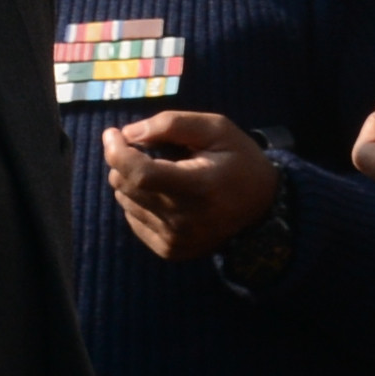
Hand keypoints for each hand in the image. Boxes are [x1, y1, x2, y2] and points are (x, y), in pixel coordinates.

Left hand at [103, 110, 282, 264]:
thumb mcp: (216, 128)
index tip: (112, 132)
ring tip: (163, 173)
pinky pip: (133, 219)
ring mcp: (176, 240)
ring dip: (132, 181)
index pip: (141, 174)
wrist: (262, 209)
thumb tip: (128, 134)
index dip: (118, 152)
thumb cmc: (238, 161)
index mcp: (199, 186)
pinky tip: (164, 194)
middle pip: (127, 186)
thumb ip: (172, 125)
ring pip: (125, 201)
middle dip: (124, 160)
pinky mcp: (170, 250)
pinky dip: (139, 201)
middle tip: (145, 149)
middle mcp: (185, 220)